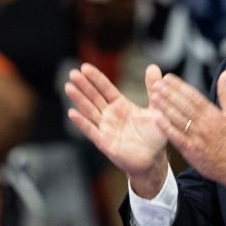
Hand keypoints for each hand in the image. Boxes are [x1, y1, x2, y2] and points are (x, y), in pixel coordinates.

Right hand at [65, 63, 169, 195]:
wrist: (154, 159)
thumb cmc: (155, 135)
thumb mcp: (157, 108)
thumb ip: (152, 88)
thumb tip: (153, 67)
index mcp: (121, 105)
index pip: (105, 89)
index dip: (95, 78)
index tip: (84, 67)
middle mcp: (110, 115)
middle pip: (94, 97)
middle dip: (83, 85)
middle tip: (72, 73)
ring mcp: (105, 128)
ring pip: (89, 111)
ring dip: (78, 99)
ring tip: (68, 87)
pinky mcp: (104, 142)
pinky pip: (91, 131)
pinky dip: (81, 123)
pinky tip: (72, 113)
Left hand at [150, 70, 225, 188]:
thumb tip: (225, 74)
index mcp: (215, 115)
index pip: (194, 97)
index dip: (180, 86)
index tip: (168, 78)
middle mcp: (205, 125)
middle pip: (184, 106)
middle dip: (169, 93)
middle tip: (157, 84)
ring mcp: (197, 138)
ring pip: (178, 119)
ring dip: (165, 107)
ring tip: (154, 96)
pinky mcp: (191, 151)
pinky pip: (176, 137)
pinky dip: (166, 127)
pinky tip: (156, 118)